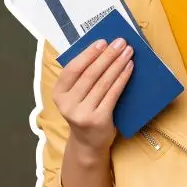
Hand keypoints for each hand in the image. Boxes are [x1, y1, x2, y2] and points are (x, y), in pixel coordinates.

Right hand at [52, 37, 134, 155]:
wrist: (88, 144)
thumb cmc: (83, 112)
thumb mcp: (74, 96)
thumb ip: (81, 78)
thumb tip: (102, 50)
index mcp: (58, 94)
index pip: (72, 69)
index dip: (88, 54)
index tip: (102, 42)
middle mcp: (67, 104)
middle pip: (90, 74)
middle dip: (107, 56)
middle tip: (120, 43)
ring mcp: (82, 113)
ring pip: (103, 83)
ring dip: (117, 65)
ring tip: (127, 53)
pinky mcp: (99, 120)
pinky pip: (113, 94)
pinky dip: (122, 79)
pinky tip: (129, 69)